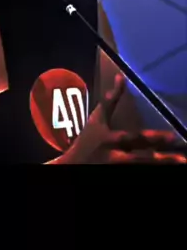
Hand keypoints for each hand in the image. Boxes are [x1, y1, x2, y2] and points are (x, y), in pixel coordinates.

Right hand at [58, 74, 186, 163]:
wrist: (73, 165)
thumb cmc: (88, 138)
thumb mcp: (97, 118)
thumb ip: (111, 100)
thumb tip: (121, 76)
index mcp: (110, 140)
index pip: (133, 138)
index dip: (153, 138)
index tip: (172, 136)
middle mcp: (116, 156)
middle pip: (141, 158)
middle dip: (162, 159)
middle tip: (182, 160)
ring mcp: (118, 168)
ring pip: (142, 166)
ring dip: (162, 164)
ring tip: (182, 162)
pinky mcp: (120, 173)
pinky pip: (139, 171)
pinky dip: (153, 169)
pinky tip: (170, 168)